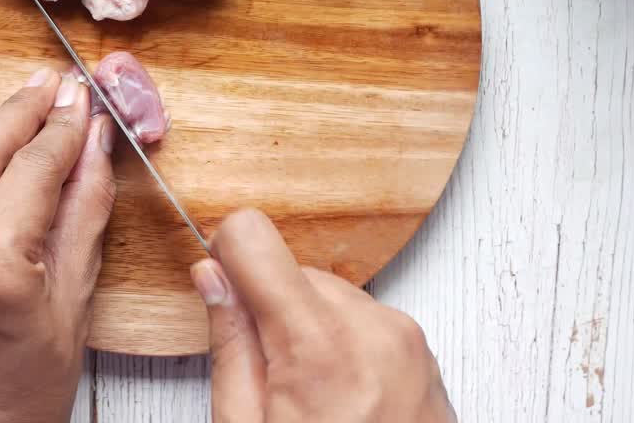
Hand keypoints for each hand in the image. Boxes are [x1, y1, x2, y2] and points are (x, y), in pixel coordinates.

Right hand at [191, 209, 454, 422]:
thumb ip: (229, 346)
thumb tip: (211, 276)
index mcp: (318, 347)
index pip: (254, 236)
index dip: (226, 254)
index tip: (221, 287)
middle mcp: (371, 328)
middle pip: (291, 269)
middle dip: (268, 310)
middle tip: (268, 378)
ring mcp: (404, 338)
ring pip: (327, 294)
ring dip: (306, 328)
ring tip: (308, 397)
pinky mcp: (422, 352)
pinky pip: (363, 318)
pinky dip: (340, 343)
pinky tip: (338, 397)